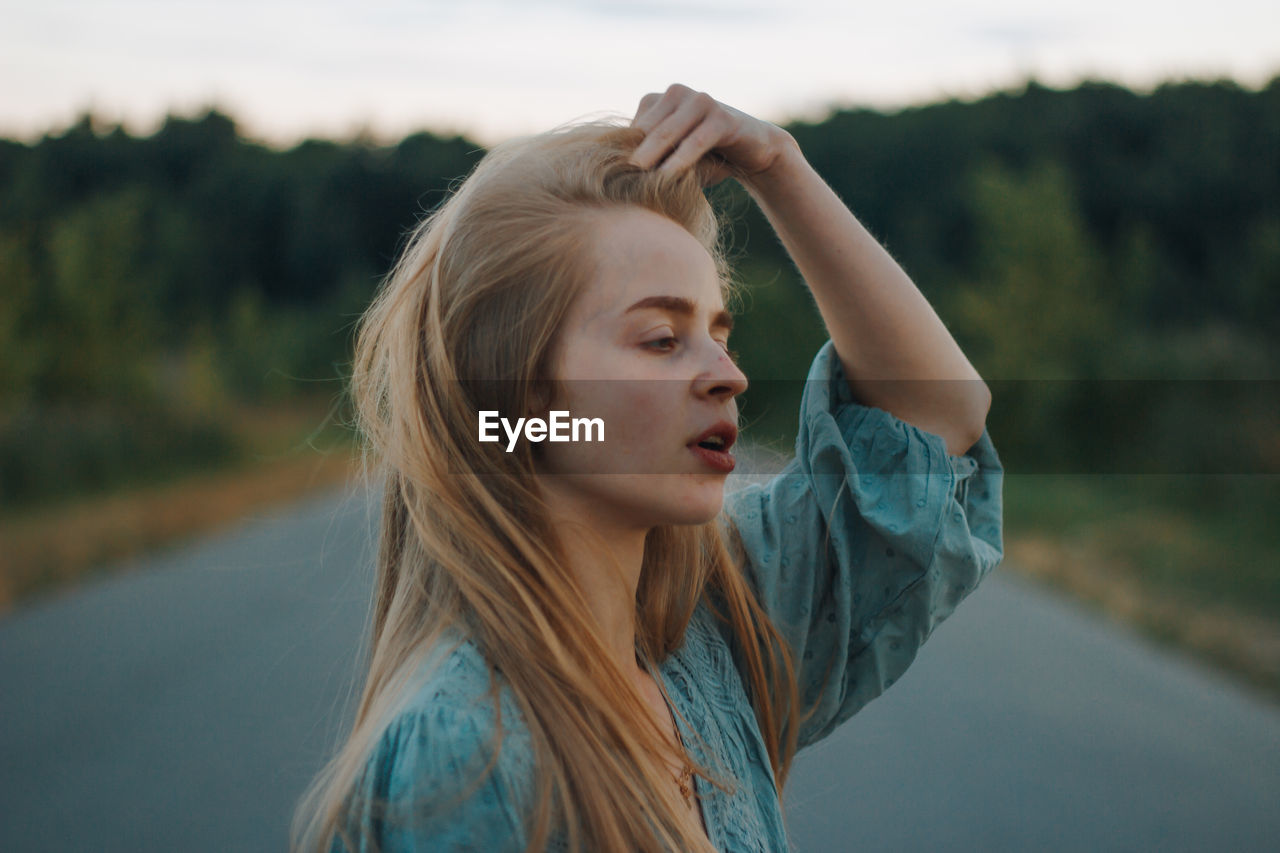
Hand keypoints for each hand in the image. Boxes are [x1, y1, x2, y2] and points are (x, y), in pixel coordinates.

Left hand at [627, 84, 796, 187]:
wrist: (755, 153)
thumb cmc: (708, 159)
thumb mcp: (674, 158)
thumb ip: (649, 161)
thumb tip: (613, 180)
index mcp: (658, 100)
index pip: (632, 127)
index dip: (620, 152)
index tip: (608, 178)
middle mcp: (677, 93)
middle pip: (645, 129)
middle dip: (633, 155)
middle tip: (615, 181)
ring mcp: (700, 101)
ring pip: (666, 132)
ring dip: (651, 157)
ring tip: (636, 180)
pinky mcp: (721, 116)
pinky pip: (695, 141)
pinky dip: (680, 160)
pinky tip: (666, 178)